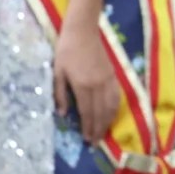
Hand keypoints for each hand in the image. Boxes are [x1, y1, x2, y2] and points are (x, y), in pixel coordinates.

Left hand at [53, 22, 119, 144]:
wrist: (83, 31)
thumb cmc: (66, 51)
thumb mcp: (57, 72)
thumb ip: (60, 94)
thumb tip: (62, 114)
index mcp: (83, 85)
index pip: (87, 112)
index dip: (87, 127)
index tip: (87, 140)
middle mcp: (98, 84)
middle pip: (101, 111)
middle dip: (98, 128)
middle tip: (95, 142)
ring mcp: (108, 79)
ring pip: (111, 105)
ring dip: (108, 121)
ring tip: (103, 132)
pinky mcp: (113, 74)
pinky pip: (117, 96)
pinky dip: (115, 108)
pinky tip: (111, 115)